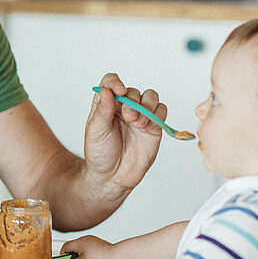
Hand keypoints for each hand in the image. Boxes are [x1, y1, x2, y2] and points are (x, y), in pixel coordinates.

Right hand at [60, 235, 116, 258]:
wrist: (115, 256)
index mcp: (79, 242)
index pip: (64, 247)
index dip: (63, 256)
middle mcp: (84, 238)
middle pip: (72, 246)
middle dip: (72, 255)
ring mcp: (91, 239)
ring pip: (79, 246)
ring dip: (79, 253)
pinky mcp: (96, 241)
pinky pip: (86, 246)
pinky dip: (86, 252)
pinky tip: (92, 258)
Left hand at [85, 73, 163, 193]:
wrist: (111, 177)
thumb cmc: (99, 153)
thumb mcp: (95, 131)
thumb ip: (102, 110)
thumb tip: (106, 90)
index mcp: (106, 104)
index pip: (111, 82)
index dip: (115, 82)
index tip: (118, 90)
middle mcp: (124, 107)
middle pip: (133, 91)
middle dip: (132, 102)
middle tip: (128, 117)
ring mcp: (140, 116)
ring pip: (151, 97)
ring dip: (147, 107)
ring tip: (137, 123)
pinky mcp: (153, 127)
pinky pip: (161, 112)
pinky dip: (157, 115)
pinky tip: (147, 127)